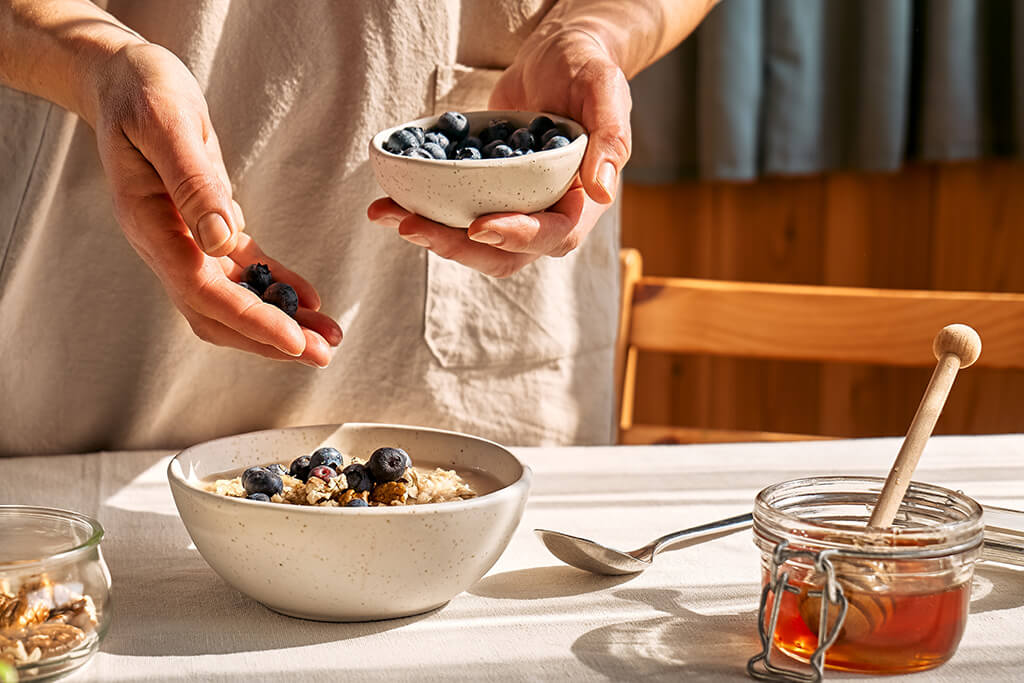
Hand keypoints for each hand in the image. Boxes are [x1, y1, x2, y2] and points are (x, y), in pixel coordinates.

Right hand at [87, 43, 340, 365]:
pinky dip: (276, 285)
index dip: (250, 320)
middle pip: (218, 311)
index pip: (202, 291)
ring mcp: (184, 240)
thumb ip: (192, 183)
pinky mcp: (206, 225)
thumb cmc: (142, 92)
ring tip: (328, 336)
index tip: (294, 340)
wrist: (124, 79)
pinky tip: (310, 298)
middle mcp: (165, 244)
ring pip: (233, 298)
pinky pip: (244, 268)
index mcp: (150, 225)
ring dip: (279, 319)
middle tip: (323, 354)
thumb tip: (221, 240)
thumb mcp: (167, 125)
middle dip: (270, 338)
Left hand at [368, 28, 630, 276]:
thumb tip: (601, 190)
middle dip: (457, 247)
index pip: (554, 235)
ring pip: (472, 241)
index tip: (478, 226)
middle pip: (504, 253)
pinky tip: (387, 201)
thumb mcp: (606, 90)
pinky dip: (421, 210)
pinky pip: (454, 213)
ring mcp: (513, 207)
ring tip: (388, 214)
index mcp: (581, 202)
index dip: (517, 236)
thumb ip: (611, 137)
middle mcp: (547, 214)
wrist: (557, 56)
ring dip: (431, 234)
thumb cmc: (588, 68)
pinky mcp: (484, 193)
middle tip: (412, 227)